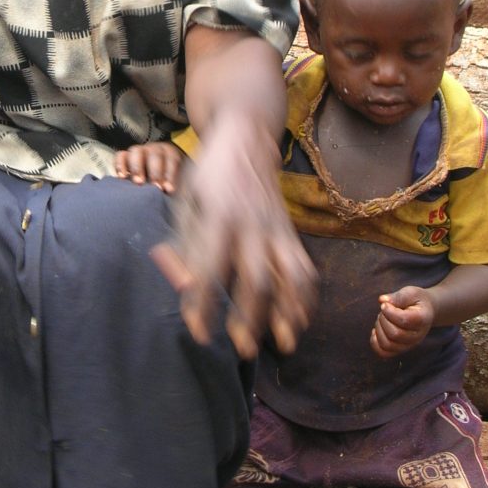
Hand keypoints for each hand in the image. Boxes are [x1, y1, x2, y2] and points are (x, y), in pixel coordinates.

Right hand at [114, 141, 182, 192]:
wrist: (155, 181)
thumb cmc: (166, 183)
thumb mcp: (174, 183)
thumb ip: (175, 187)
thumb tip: (174, 194)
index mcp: (169, 153)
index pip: (171, 159)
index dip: (170, 174)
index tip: (168, 189)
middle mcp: (153, 149)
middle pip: (154, 154)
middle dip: (155, 171)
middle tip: (155, 187)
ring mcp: (138, 151)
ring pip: (136, 152)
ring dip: (137, 167)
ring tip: (138, 182)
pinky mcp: (125, 157)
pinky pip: (120, 156)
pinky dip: (120, 165)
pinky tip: (122, 178)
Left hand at [152, 110, 316, 358]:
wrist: (246, 139)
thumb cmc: (208, 175)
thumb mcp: (186, 201)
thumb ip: (184, 244)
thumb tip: (181, 285)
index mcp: (220, 216)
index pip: (212, 269)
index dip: (204, 304)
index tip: (198, 332)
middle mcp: (253, 225)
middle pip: (258, 279)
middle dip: (251, 318)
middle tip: (242, 349)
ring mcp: (277, 229)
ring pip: (292, 276)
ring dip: (289, 313)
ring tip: (284, 343)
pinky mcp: (290, 232)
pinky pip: (305, 268)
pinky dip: (305, 297)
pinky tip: (298, 319)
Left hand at [370, 285, 434, 357]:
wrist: (425, 312)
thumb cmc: (416, 301)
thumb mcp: (410, 293)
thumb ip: (398, 296)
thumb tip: (382, 300)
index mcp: (422, 319)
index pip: (404, 320)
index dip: (389, 311)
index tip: (385, 304)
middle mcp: (417, 336)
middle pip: (395, 334)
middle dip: (383, 320)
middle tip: (383, 311)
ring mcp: (409, 345)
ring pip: (388, 345)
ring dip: (379, 330)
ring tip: (382, 319)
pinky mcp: (400, 349)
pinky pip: (384, 353)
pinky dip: (375, 343)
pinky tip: (376, 331)